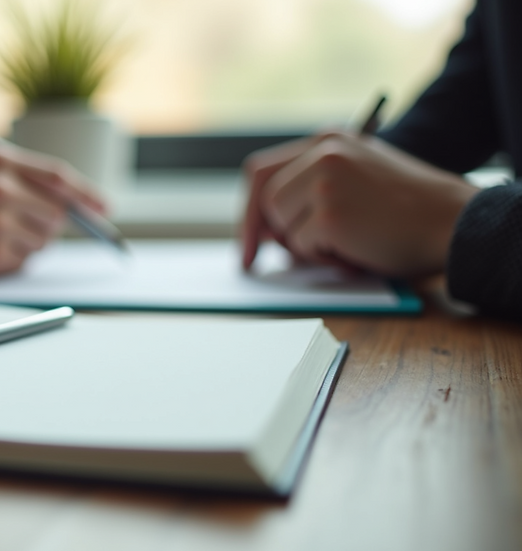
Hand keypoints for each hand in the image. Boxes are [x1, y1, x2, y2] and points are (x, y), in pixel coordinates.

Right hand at [0, 144, 105, 277]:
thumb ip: (22, 178)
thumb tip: (74, 205)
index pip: (58, 178)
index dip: (86, 195)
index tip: (105, 209)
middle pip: (56, 214)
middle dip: (48, 224)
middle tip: (20, 225)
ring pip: (42, 241)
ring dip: (28, 243)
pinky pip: (22, 261)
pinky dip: (11, 260)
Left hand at [241, 131, 478, 277]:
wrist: (454, 221)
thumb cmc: (409, 211)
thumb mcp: (357, 180)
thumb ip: (314, 188)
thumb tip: (265, 225)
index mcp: (328, 140)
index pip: (264, 170)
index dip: (249, 207)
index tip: (246, 238)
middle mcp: (324, 153)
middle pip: (265, 197)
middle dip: (259, 232)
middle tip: (251, 260)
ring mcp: (326, 181)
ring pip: (281, 224)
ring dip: (302, 245)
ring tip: (342, 245)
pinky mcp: (330, 212)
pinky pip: (301, 246)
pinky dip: (322, 257)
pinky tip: (354, 252)